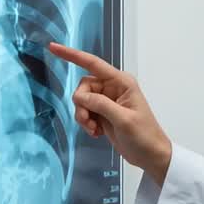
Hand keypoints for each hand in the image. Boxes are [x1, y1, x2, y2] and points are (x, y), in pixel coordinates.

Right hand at [47, 42, 172, 183]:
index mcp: (121, 82)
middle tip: (89, 121)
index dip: (72, 55)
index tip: (53, 48)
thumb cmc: (144, 135)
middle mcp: (113, 87)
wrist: (150, 155)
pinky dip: (86, 123)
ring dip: (83, 116)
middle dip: (81, 104)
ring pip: (81, 101)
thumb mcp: (123, 119)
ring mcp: (107, 101)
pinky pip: (84, 112)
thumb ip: (101, 104)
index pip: (92, 63)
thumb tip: (80, 96)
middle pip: (83, 87)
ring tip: (95, 129)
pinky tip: (97, 132)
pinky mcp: (103, 113)